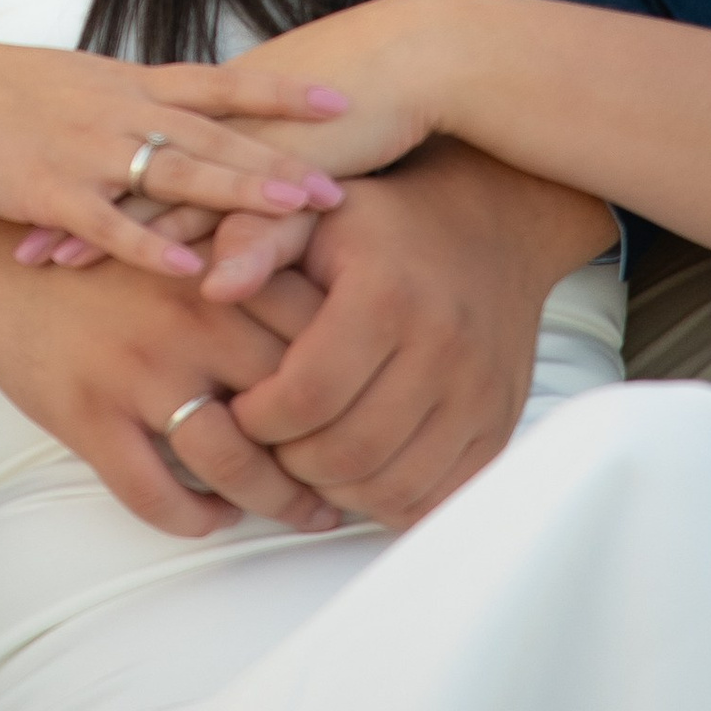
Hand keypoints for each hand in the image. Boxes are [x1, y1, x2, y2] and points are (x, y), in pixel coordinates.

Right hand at [0, 37, 345, 281]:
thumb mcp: (77, 83)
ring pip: (176, 170)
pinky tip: (190, 265)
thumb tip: (177, 119)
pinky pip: (109, 221)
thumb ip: (131, 103)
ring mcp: (87, 150)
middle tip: (344, 182)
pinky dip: (150, 242)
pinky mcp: (49, 191)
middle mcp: (119, 111)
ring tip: (297, 209)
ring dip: (239, 191)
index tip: (343, 100)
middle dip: (281, 159)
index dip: (283, 93)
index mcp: (128, 84)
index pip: (221, 85)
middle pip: (216, 134)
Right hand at [0, 176, 347, 540]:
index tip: (388, 407)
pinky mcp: (87, 416)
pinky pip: (154, 494)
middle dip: (332, 450)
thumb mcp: (178, 227)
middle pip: (289, 402)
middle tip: (361, 477)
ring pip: (231, 460)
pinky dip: (193, 518)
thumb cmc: (95, 236)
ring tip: (306, 513)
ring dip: (276, 499)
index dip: (359, 378)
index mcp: (216, 267)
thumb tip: (333, 292)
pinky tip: (213, 519)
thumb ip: (246, 255)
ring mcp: (136, 372)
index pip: (317, 330)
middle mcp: (186, 319)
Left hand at [225, 142, 615, 527]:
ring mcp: (479, 394)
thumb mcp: (311, 211)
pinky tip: (359, 464)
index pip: (307, 394)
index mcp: (388, 295)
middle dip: (290, 459)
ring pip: (389, 487)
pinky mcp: (499, 428)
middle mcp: (444, 348)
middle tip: (270, 437)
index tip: (240, 404)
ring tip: (309, 450)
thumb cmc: (382, 226)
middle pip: (346, 451)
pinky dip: (387, 499)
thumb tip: (211, 285)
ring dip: (336, 486)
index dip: (257, 416)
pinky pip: (435, 498)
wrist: (488, 230)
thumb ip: (252, 240)